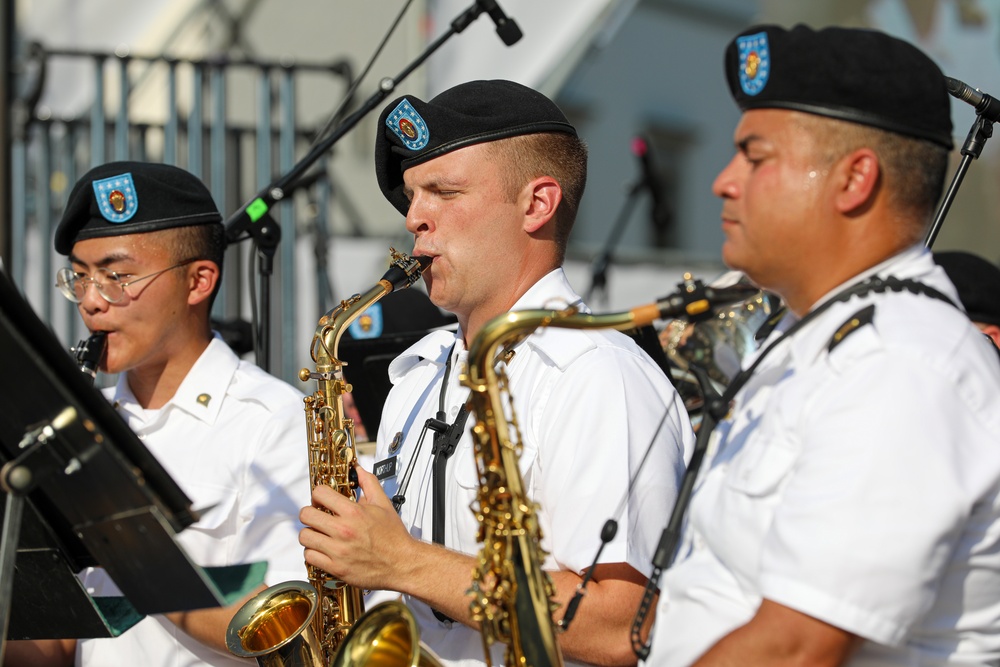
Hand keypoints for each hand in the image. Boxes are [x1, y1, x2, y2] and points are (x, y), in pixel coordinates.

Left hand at [299, 465, 413, 590]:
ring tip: (319, 534)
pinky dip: (313, 552)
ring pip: (304, 537)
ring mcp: (338, 550)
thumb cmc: (393, 536)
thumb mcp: (383, 504)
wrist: (402, 563)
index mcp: (354, 512)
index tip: (321, 500)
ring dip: (310, 534)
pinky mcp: (336, 568)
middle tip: (317, 516)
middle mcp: (343, 530)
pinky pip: (310, 556)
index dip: (318, 495)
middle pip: (306, 515)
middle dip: (310, 513)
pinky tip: (323, 549)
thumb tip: (359, 470)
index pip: (319, 493)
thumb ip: (369, 483)